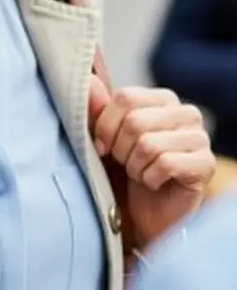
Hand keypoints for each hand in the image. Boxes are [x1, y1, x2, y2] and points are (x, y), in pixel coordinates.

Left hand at [89, 76, 214, 246]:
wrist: (146, 215)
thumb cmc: (125, 171)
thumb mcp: (105, 138)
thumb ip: (98, 109)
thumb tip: (90, 81)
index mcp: (162, 98)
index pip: (125, 97)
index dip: (106, 125)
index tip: (102, 146)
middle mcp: (186, 112)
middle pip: (135, 121)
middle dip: (120, 150)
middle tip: (125, 163)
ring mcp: (200, 137)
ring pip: (148, 144)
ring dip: (135, 167)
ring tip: (140, 173)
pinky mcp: (206, 164)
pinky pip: (166, 164)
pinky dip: (150, 179)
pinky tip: (154, 184)